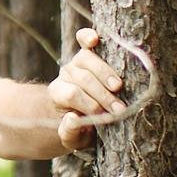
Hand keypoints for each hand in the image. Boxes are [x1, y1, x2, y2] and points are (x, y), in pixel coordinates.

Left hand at [50, 28, 131, 151]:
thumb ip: (69, 132)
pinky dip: (87, 37)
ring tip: (119, 87)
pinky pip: (83, 40)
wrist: (86, 113)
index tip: (104, 116)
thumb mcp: (73, 138)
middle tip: (119, 109)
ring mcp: (76, 61)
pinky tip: (95, 39)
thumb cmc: (81, 127)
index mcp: (58, 94)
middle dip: (101, 95)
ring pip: (87, 60)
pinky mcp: (88, 52)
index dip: (88, 104)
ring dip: (105, 73)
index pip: (71, 94)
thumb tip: (72, 118)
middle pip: (82, 78)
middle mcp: (65, 75)